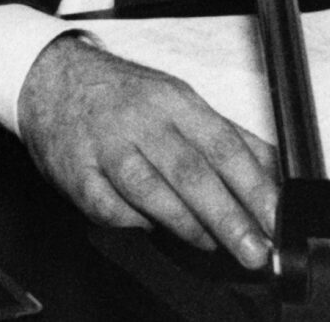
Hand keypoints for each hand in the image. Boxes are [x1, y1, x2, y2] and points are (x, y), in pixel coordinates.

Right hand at [17, 34, 277, 267]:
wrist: (55, 81)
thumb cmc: (125, 95)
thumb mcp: (178, 100)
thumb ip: (226, 135)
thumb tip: (272, 167)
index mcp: (174, 99)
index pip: (223, 144)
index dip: (252, 184)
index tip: (274, 216)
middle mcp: (142, 120)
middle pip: (191, 172)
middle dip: (228, 217)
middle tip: (254, 249)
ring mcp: (107, 147)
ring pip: (152, 192)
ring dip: (187, 225)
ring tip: (213, 244)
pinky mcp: (77, 173)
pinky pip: (111, 210)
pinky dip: (135, 224)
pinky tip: (152, 228)